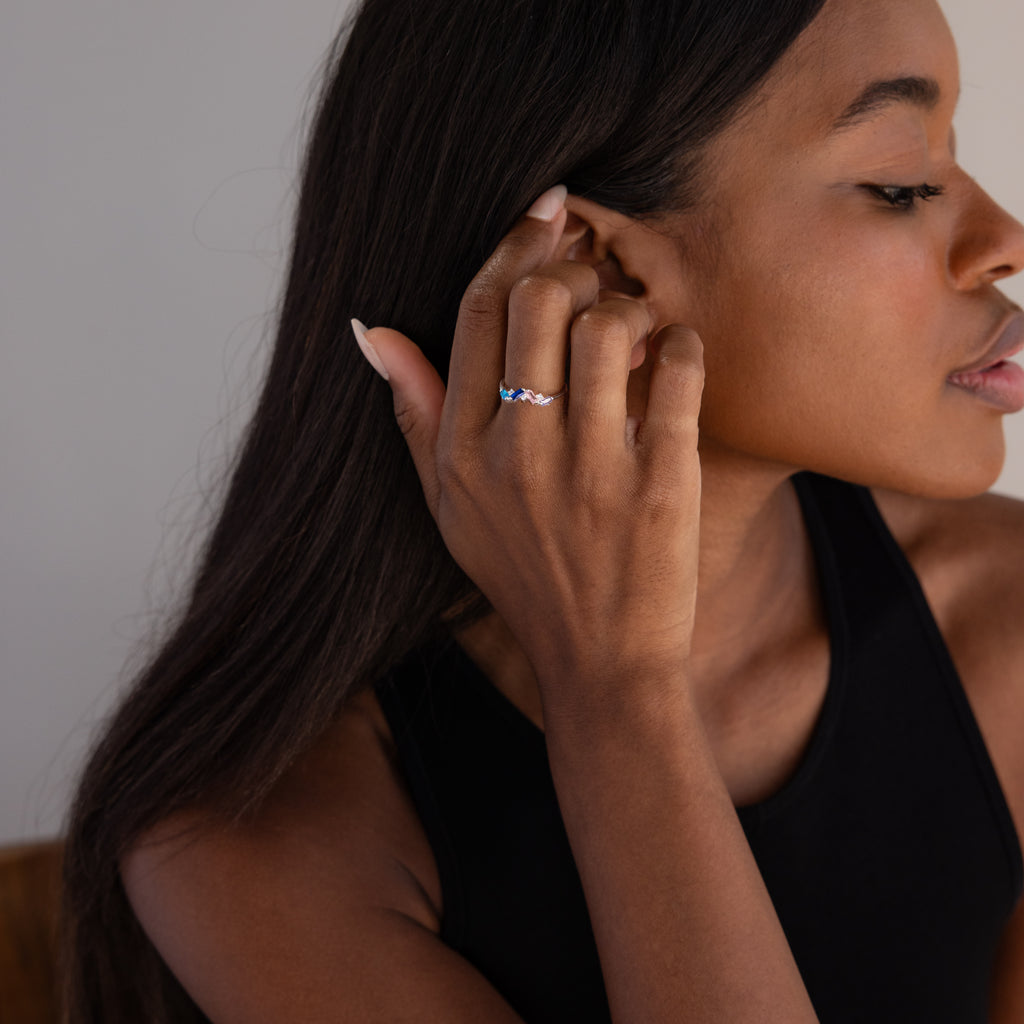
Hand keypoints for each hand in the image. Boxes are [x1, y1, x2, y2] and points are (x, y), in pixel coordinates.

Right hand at [353, 187, 703, 709]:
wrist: (600, 663)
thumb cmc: (524, 577)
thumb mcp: (447, 507)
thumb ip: (414, 415)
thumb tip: (371, 331)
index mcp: (461, 451)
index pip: (476, 310)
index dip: (514, 244)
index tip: (547, 211)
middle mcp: (517, 453)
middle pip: (539, 301)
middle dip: (575, 270)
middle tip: (596, 280)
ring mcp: (590, 469)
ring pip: (608, 326)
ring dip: (628, 306)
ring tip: (634, 332)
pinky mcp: (659, 483)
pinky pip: (678, 369)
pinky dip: (682, 345)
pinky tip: (674, 360)